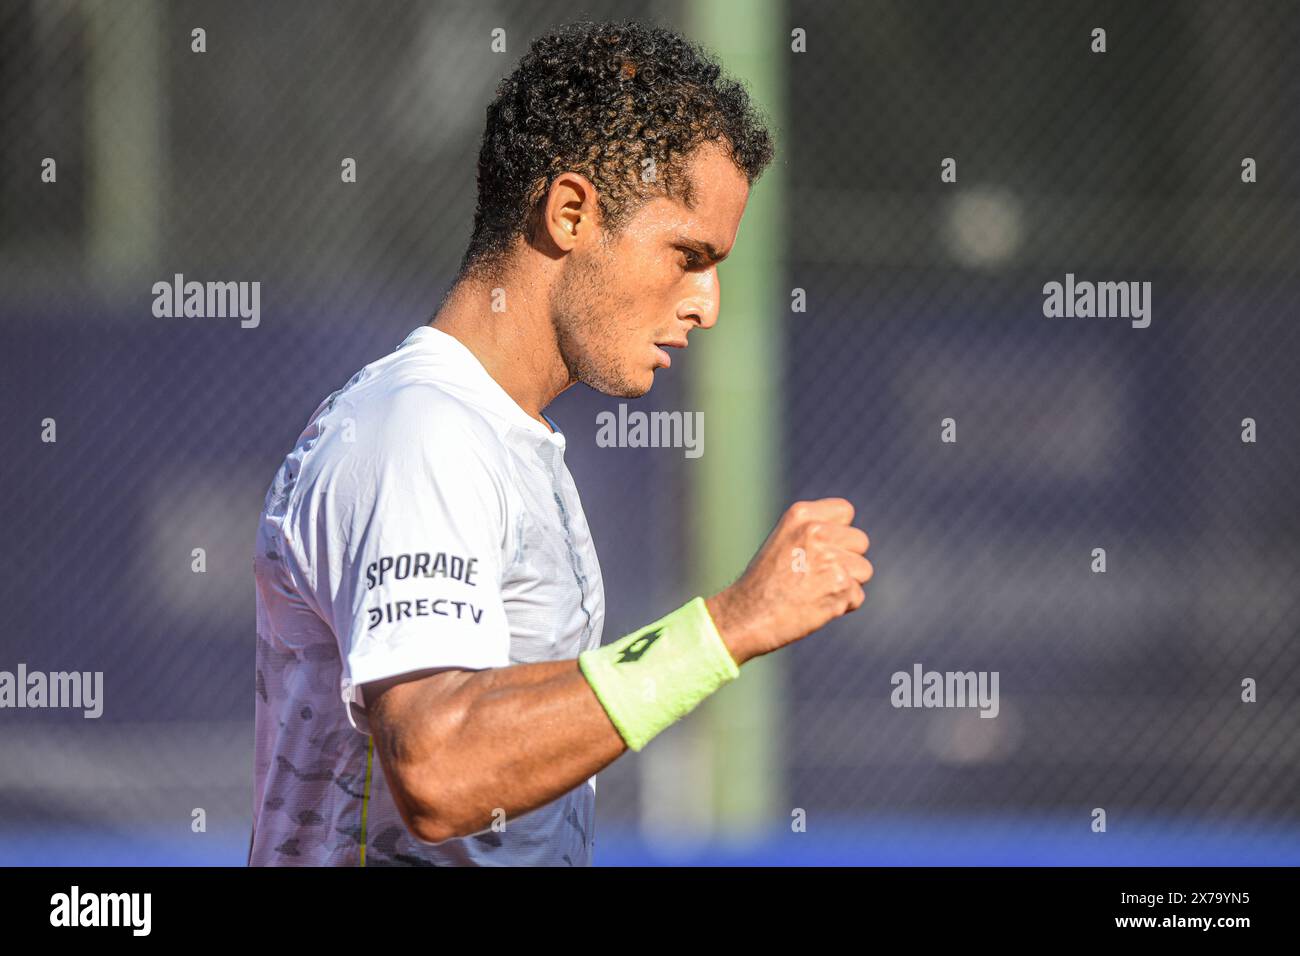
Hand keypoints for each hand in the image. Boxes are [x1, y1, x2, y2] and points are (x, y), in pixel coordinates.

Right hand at [705, 498, 871, 663]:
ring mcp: (829, 558)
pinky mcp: (839, 585)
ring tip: (814, 591)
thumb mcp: (783, 541)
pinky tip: (815, 607)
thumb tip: (850, 540)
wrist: (746, 617)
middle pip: (860, 541)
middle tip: (816, 576)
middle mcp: (816, 531)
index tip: (820, 550)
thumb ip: (815, 533)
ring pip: (864, 570)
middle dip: (847, 560)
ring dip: (846, 585)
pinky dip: (841, 606)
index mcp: (800, 514)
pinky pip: (857, 596)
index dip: (838, 533)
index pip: (845, 511)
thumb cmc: (763, 584)